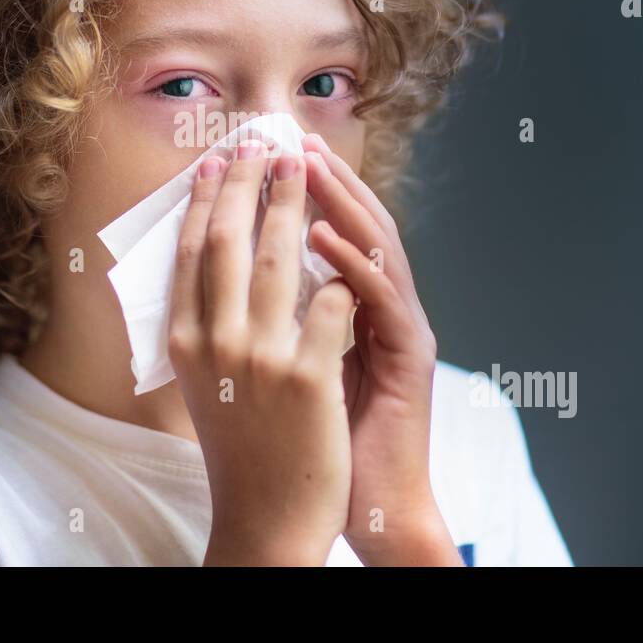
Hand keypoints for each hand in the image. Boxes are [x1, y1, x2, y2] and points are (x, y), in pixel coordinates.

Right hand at [169, 139, 354, 565]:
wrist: (266, 520)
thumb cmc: (240, 449)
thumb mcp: (203, 383)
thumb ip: (203, 326)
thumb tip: (209, 260)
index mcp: (183, 343)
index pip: (189, 251)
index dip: (205, 198)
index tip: (219, 159)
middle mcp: (214, 344)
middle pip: (228, 240)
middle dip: (248, 182)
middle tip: (266, 143)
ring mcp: (260, 360)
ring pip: (281, 257)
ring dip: (294, 201)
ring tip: (306, 165)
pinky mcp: (308, 377)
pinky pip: (332, 301)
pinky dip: (342, 268)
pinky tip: (349, 241)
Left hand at [301, 132, 463, 565]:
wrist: (370, 504)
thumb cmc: (324, 437)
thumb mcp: (291, 363)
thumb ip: (278, 316)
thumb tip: (230, 278)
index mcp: (353, 306)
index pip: (328, 231)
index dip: (297, 192)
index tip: (259, 157)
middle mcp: (383, 307)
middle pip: (357, 225)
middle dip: (323, 178)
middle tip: (290, 139)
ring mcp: (402, 326)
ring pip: (376, 247)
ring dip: (341, 201)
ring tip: (307, 166)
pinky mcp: (412, 355)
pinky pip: (381, 297)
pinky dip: (351, 260)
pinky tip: (320, 235)